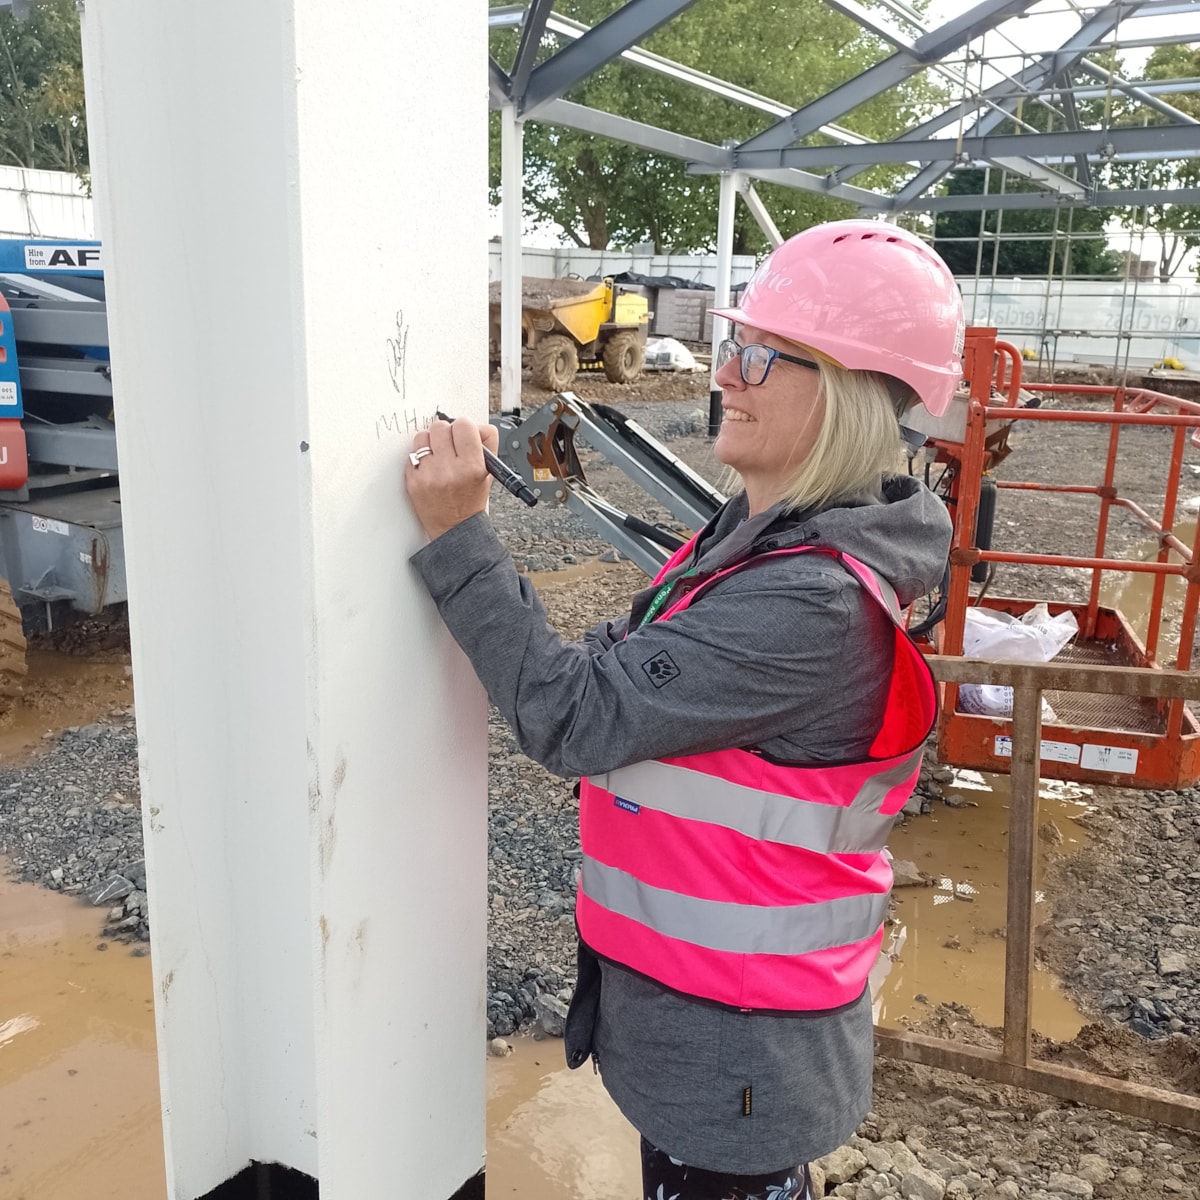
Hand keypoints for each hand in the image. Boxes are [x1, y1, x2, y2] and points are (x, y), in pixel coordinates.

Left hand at [405, 417, 500, 539]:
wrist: (454, 528)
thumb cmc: (471, 500)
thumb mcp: (488, 471)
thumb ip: (486, 443)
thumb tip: (476, 425)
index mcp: (472, 466)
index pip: (464, 425)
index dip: (464, 428)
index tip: (463, 434)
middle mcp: (450, 470)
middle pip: (441, 427)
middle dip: (446, 434)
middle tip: (449, 445)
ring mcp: (429, 475)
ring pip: (423, 436)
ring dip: (430, 443)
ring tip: (438, 456)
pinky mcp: (413, 481)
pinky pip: (412, 454)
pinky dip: (420, 459)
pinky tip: (430, 469)